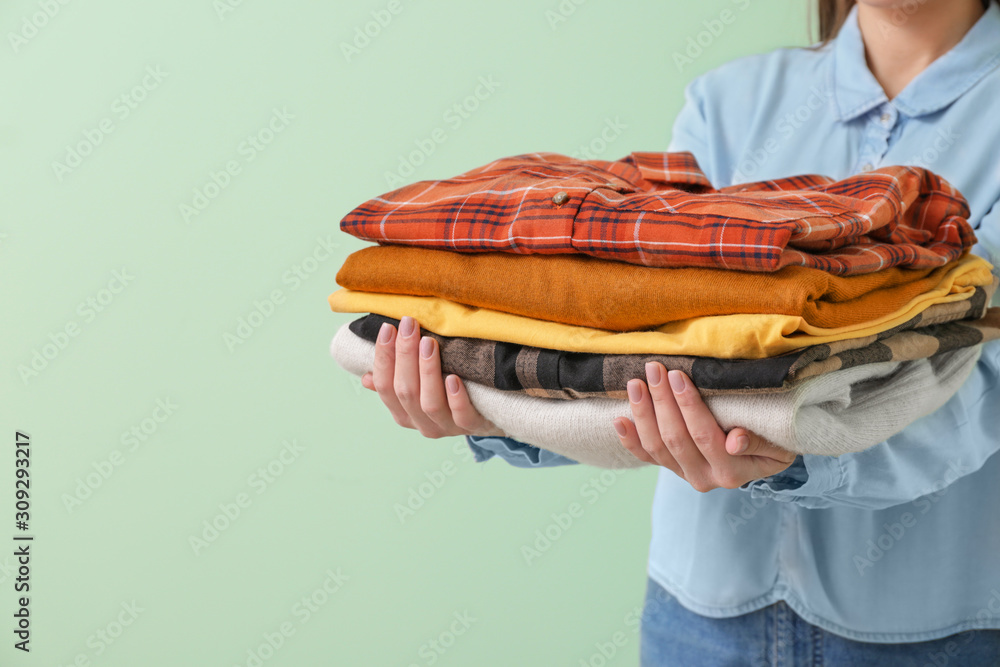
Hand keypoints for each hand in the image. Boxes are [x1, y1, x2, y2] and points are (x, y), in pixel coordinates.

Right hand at [360, 316, 505, 438]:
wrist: (490, 416)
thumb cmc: (448, 395)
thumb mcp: (421, 388)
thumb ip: (396, 380)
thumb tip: (366, 378)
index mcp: (403, 413)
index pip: (385, 386)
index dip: (383, 358)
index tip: (388, 328)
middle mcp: (421, 423)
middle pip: (405, 391)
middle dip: (404, 355)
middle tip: (409, 325)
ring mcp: (447, 427)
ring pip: (429, 403)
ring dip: (427, 371)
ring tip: (429, 343)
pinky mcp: (472, 426)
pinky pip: (462, 416)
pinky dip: (456, 398)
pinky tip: (453, 377)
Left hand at [614, 363, 795, 490]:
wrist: (766, 459)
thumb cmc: (775, 442)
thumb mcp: (778, 443)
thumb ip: (759, 442)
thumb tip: (735, 440)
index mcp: (732, 471)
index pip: (704, 435)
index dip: (687, 405)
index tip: (676, 375)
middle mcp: (706, 478)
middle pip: (675, 438)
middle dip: (661, 401)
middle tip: (654, 368)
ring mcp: (685, 475)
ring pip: (656, 447)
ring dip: (643, 413)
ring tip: (636, 384)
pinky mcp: (672, 469)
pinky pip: (646, 457)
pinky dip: (630, 439)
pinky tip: (619, 419)